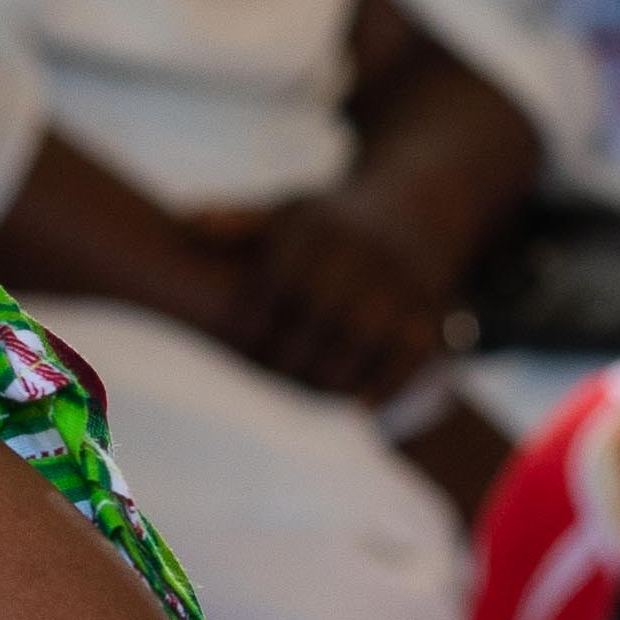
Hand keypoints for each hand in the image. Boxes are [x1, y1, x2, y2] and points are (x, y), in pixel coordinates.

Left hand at [193, 176, 458, 401]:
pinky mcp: (431, 303)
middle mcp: (361, 248)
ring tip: (310, 402)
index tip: (232, 347)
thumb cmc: (330, 225)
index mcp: (318, 226)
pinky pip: (412, 349)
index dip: (254, 317)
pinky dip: (388, 382)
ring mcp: (401, 276)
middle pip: (319, 312)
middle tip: (268, 385)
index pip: (278, 278)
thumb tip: (187, 224)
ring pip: (364, 334)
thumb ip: (238, 222)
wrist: (416, 210)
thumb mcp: (287, 212)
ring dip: (334, 374)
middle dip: (290, 354)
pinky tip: (360, 409)